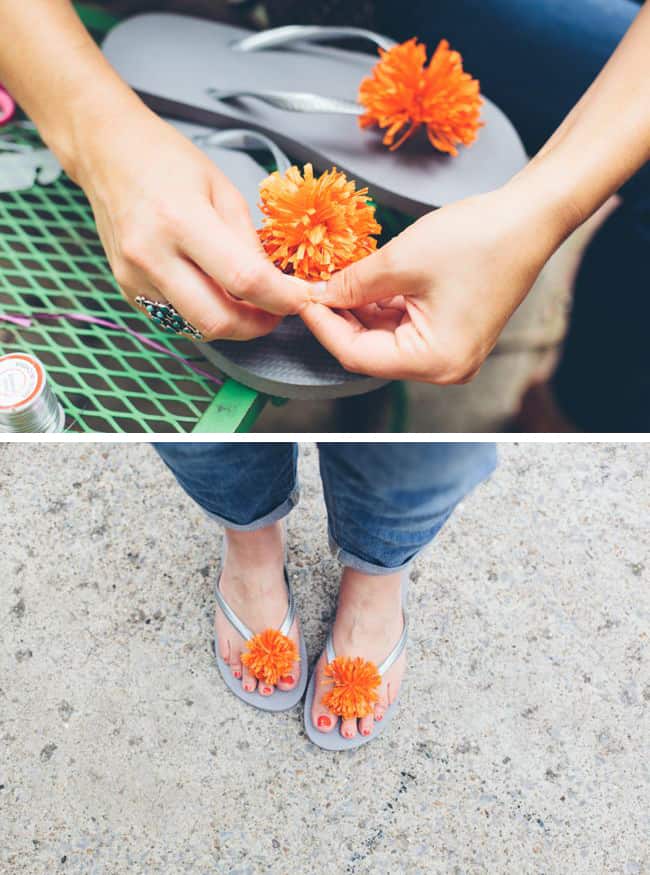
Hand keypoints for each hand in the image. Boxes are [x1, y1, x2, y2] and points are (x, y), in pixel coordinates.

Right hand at [72, 107, 307, 340]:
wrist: (106, 153)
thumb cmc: (165, 160)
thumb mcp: (222, 188)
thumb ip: (248, 241)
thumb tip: (275, 284)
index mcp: (181, 219)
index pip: (244, 278)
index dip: (282, 298)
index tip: (303, 299)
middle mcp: (151, 254)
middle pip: (217, 320)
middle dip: (257, 326)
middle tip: (276, 312)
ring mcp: (134, 276)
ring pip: (196, 328)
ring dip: (231, 325)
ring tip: (248, 304)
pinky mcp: (126, 289)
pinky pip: (175, 319)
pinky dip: (203, 315)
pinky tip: (214, 295)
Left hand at [300, 183, 569, 381]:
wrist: (529, 218)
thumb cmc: (479, 239)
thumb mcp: (401, 261)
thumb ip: (353, 284)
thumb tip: (318, 294)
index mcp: (436, 361)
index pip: (358, 356)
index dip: (323, 327)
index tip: (300, 300)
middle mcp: (444, 367)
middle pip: (371, 352)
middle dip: (339, 319)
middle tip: (311, 288)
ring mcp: (449, 353)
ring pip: (385, 338)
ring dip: (358, 310)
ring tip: (333, 279)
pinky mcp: (451, 333)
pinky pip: (403, 327)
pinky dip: (380, 306)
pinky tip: (362, 282)